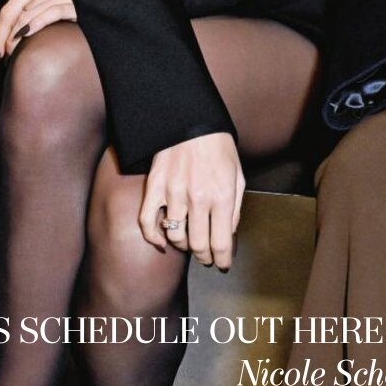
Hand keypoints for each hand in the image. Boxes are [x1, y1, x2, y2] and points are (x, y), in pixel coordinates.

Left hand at [0, 0, 76, 63]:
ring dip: (16, 37)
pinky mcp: (75, 4)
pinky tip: (27, 35)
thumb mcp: (42, 4)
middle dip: (4, 38)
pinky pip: (51, 13)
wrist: (100, 2)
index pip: (8, 9)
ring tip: (13, 54)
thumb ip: (22, 13)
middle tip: (0, 57)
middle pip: (14, 13)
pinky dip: (36, 24)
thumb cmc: (69, 6)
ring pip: (29, 14)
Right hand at [138, 132, 245, 270]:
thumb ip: (235, 208)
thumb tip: (228, 235)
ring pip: (175, 236)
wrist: (192, 121)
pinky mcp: (155, 187)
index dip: (222, 260)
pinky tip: (162, 242)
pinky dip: (154, 238)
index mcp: (222, 196)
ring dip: (183, 246)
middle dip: (204, 257)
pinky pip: (147, 222)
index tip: (222, 264)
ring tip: (189, 244)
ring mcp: (173, 193)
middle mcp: (198, 198)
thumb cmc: (219, 149)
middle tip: (207, 258)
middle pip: (198, 245)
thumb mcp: (238, 177)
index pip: (222, 243)